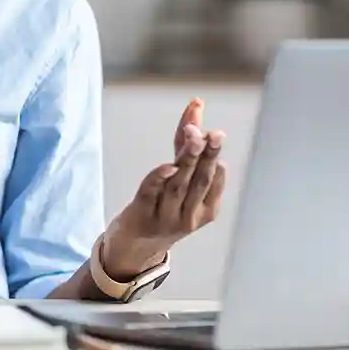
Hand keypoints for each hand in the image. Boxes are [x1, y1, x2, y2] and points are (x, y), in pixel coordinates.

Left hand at [100, 97, 226, 277]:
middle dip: (207, 157)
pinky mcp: (141, 215)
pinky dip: (160, 179)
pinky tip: (168, 165)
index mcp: (206, 210)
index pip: (211, 179)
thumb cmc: (162, 205)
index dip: (212, 156)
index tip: (214, 133)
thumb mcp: (178, 179)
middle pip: (200, 182)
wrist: (134, 246)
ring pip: (179, 186)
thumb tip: (196, 103)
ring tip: (194, 137)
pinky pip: (152, 194)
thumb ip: (184, 142)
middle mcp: (189, 216)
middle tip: (213, 134)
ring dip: (188, 161)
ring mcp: (165, 217)